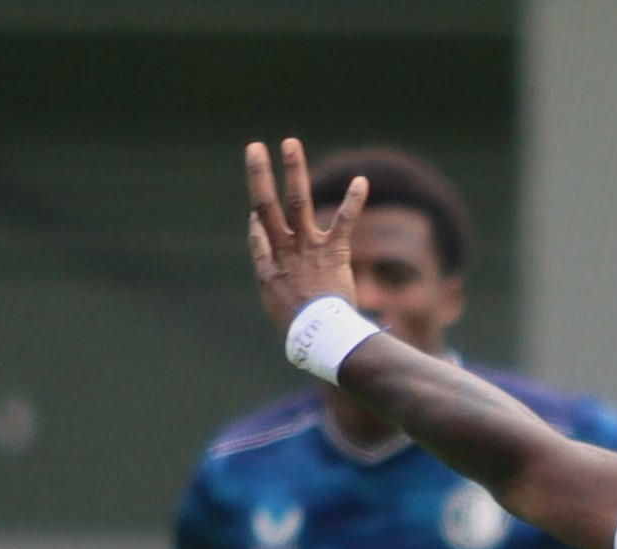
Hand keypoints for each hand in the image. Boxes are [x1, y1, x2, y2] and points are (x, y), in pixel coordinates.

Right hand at [245, 137, 360, 330]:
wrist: (319, 337)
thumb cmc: (300, 334)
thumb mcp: (277, 312)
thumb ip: (274, 288)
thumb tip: (275, 279)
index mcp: (267, 269)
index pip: (258, 235)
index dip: (257, 224)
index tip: (256, 214)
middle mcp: (283, 251)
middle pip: (266, 206)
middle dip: (259, 175)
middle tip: (255, 148)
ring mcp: (307, 248)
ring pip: (297, 201)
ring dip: (294, 169)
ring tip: (290, 143)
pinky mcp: (333, 251)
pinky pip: (344, 221)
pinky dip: (353, 200)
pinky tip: (361, 181)